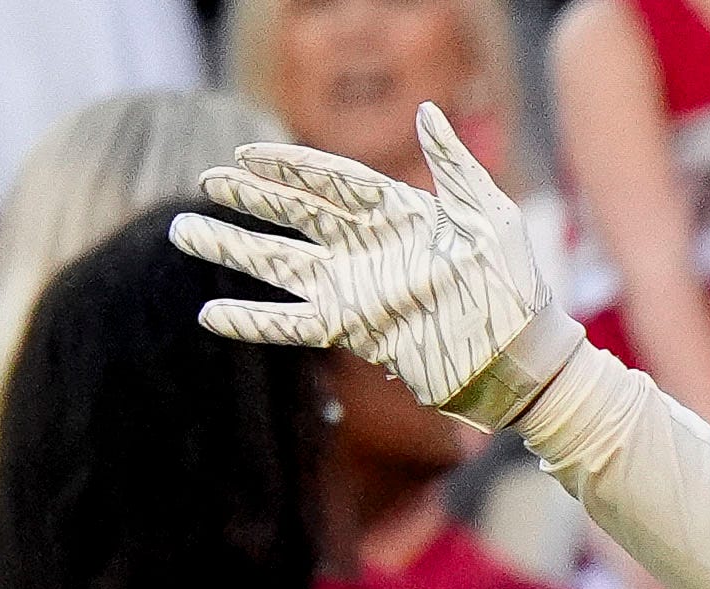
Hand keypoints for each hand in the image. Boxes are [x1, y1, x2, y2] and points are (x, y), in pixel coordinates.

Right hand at [172, 102, 564, 426]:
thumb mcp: (491, 215)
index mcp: (399, 214)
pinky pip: (294, 324)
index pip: (332, 181)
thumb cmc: (516, 285)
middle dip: (251, 200)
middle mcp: (370, 249)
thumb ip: (454, 165)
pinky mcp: (356, 331)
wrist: (523, 356)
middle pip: (297, 216)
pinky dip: (253, 320)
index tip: (245, 155)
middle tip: (205, 182)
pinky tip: (211, 314)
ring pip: (282, 265)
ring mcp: (359, 290)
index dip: (289, 168)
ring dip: (234, 250)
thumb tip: (428, 111)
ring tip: (186, 232)